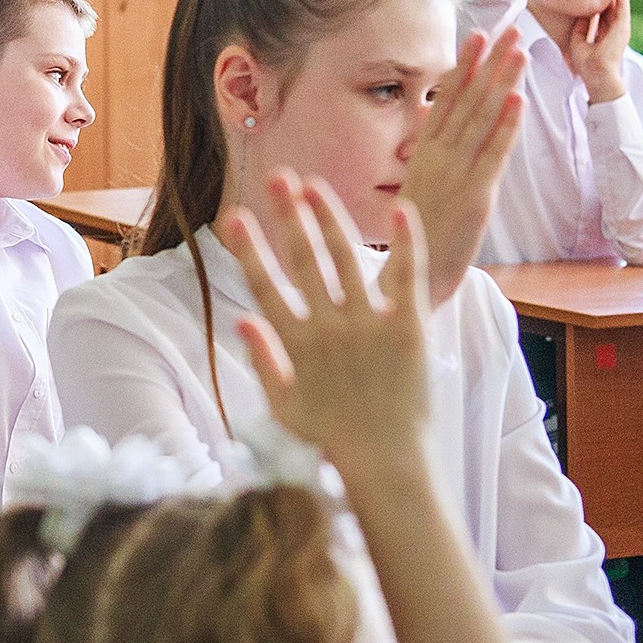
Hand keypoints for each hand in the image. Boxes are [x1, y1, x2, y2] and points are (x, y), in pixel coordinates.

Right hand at [219, 173, 433, 479]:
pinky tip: (400, 209)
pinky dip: (405, 243)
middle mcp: (330, 328)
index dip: (249, 250)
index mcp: (297, 345)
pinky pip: (407, 276)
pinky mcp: (408, 329)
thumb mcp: (283, 406)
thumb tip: (241, 321)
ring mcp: (370, 325)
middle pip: (304, 260)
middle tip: (277, 178)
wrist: (386, 464)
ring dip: (330, 218)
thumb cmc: (330, 439)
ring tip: (315, 185)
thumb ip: (263, 361)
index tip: (234, 217)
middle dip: (288, 216)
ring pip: (347, 259)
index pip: (265, 287)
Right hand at [399, 29, 525, 307]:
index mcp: (423, 154)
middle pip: (467, 100)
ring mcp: (457, 175)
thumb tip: (441, 131)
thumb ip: (431, 159)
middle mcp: (438, 157)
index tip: (476, 36)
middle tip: (508, 29)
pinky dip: (505, 127)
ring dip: (502, 83)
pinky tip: (516, 101)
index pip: (445, 100)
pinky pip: (493, 155)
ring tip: (518, 53)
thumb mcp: (417, 189)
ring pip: (482, 119)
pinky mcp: (476, 197)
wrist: (409, 279)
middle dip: (489, 64)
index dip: (464, 66)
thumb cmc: (414, 238)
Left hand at [563, 0, 630, 102]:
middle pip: (614, 8)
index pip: (604, 14)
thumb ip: (581, 27)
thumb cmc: (587, 64)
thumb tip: (581, 15)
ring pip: (621, 6)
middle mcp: (614, 31)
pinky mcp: (622, 28)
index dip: (602, 2)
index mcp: (605, 35)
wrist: (596, 74)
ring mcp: (620, 29)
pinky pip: (623, 8)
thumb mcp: (579, 41)